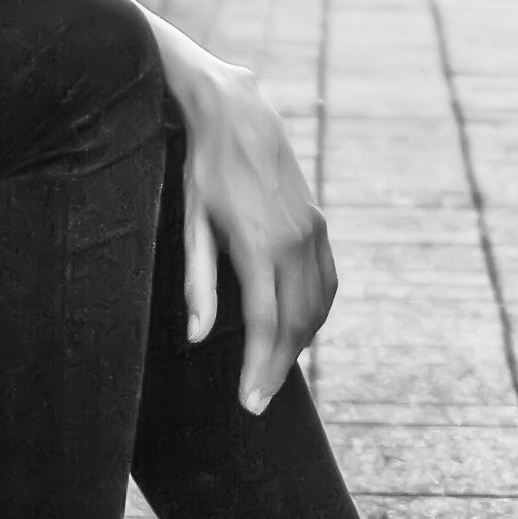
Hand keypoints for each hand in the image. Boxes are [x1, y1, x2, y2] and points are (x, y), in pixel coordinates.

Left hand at [170, 50, 336, 411]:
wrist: (240, 114)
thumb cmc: (205, 169)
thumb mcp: (191, 223)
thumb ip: (199, 283)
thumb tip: (198, 337)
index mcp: (258, 245)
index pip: (264, 324)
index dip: (258, 369)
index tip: (251, 404)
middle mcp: (294, 242)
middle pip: (295, 325)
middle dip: (278, 368)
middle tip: (258, 401)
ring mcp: (312, 233)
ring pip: (316, 307)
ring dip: (299, 345)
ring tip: (272, 372)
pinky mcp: (319, 225)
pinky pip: (326, 283)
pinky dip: (315, 315)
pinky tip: (298, 331)